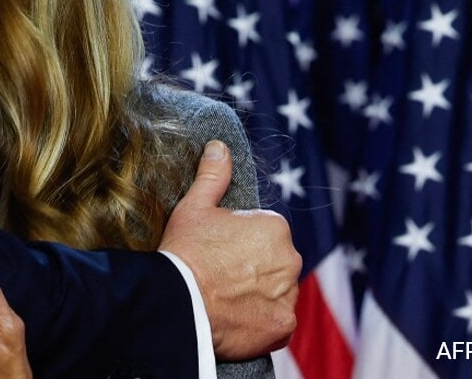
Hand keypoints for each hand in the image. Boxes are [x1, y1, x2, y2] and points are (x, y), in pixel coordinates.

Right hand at [159, 139, 301, 359]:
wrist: (180, 302)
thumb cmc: (186, 251)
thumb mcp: (194, 207)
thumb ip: (213, 176)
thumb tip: (219, 146)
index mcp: (275, 226)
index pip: (264, 234)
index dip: (238, 243)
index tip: (218, 252)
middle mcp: (291, 258)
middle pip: (274, 263)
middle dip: (254, 269)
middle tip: (220, 275)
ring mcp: (289, 295)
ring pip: (277, 292)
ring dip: (259, 295)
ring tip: (226, 298)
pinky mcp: (284, 325)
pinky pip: (277, 321)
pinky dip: (261, 321)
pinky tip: (236, 317)